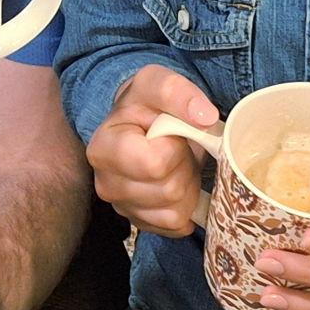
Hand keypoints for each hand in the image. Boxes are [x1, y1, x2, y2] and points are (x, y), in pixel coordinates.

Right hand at [85, 63, 218, 237]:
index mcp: (104, 149)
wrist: (138, 121)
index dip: (174, 147)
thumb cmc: (146, 104)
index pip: (155, 164)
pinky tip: (177, 183)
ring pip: (175, 213)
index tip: (170, 131)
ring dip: (187, 187)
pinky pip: (175, 227)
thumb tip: (205, 116)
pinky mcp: (139, 223)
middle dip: (184, 168)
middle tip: (178, 149)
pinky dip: (185, 207)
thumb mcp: (158, 83)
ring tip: (177, 165)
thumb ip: (178, 92)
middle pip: (168, 191)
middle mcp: (106, 184)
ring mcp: (122, 207)